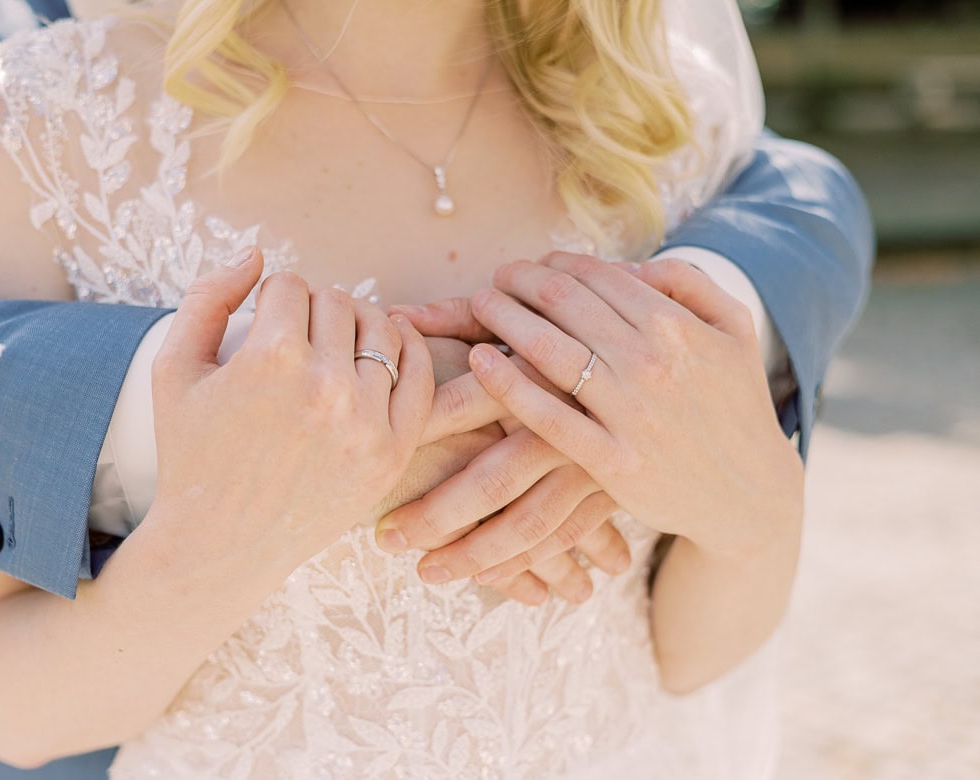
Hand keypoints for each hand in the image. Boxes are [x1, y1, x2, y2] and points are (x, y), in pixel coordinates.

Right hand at [146, 247, 434, 575]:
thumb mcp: (173, 369)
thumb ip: (207, 297)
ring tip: (333, 347)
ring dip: (357, 327)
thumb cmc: (191, 453)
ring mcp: (367, 421)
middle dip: (312, 313)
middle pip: (337, 302)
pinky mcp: (393, 451)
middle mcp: (326, 386)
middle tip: (295, 341)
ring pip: (382, 329)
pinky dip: (407, 349)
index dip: (271, 300)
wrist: (220, 545)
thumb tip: (255, 254)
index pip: (290, 286)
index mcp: (271, 359)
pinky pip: (419, 374)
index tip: (262, 326)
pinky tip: (386, 349)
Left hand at [378, 301, 632, 605]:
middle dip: (437, 513)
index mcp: (539, 367)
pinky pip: (566, 535)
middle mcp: (568, 417)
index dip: (422, 430)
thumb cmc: (582, 330)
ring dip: (476, 552)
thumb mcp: (530, 315)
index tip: (382, 457)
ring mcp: (594, 460)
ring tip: (426, 572)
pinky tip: (490, 579)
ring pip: (529, 520)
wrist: (684, 365)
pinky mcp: (614, 490)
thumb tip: (396, 316)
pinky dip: (529, 561)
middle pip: (494, 477)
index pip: (468, 401)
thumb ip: (462, 316)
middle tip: (386, 539)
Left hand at [463, 253, 801, 555]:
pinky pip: (548, 416)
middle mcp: (651, 363)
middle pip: (563, 302)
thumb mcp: (735, 329)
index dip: (555, 263)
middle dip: (520, 280)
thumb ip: (688, 282)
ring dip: (504, 316)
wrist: (751, 494)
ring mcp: (630, 413)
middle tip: (497, 277)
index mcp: (677, 326)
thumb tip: (631, 262)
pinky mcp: (612, 462)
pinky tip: (480, 360)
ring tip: (480, 303)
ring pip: (548, 349)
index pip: (596, 275)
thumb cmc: (736, 404)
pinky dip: (508, 384)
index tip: (532, 265)